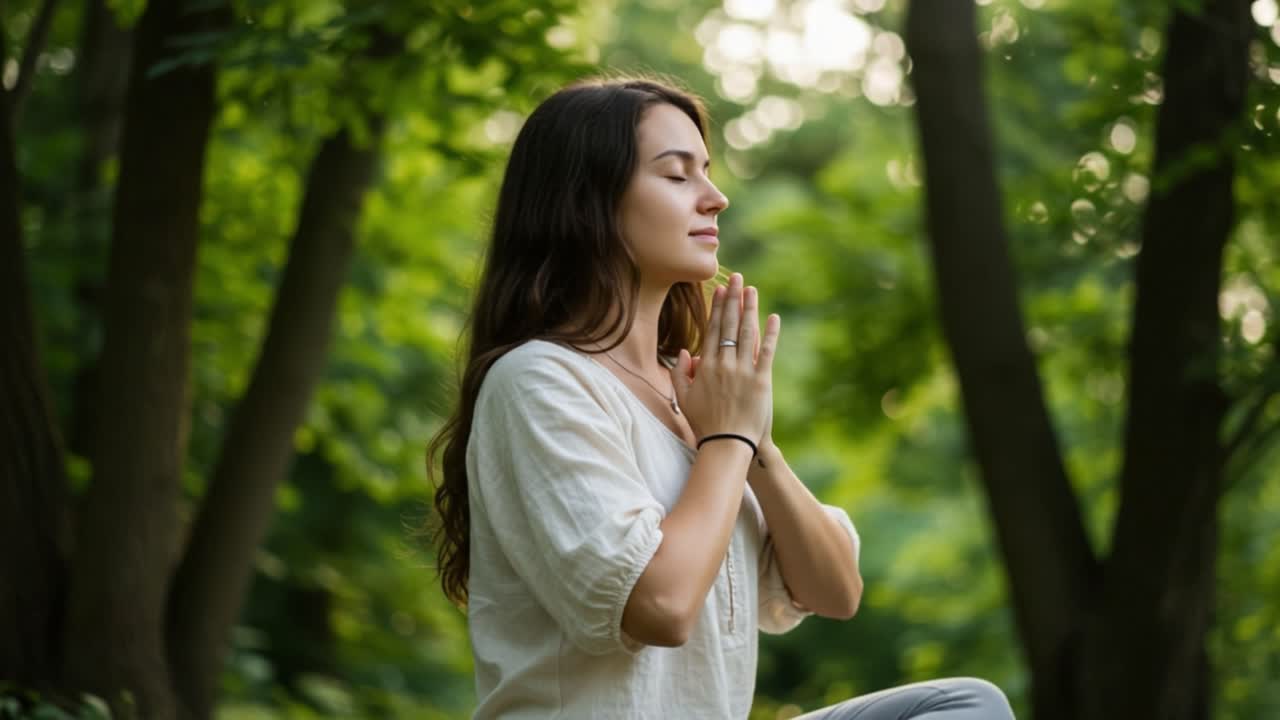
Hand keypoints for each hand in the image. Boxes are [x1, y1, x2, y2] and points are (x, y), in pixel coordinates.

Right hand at [669, 273, 779, 444]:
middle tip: (738, 278)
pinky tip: (773, 317)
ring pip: (747, 333)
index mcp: (706, 366)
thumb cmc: (704, 424)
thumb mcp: (684, 398)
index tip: (721, 290)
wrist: (727, 445)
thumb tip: (684, 352)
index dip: (717, 307)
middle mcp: (724, 364)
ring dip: (750, 309)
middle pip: (730, 325)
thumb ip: (679, 373)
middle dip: (734, 299)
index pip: (713, 329)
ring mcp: (743, 371)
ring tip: (753, 289)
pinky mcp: (761, 381)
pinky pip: (766, 352)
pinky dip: (770, 334)